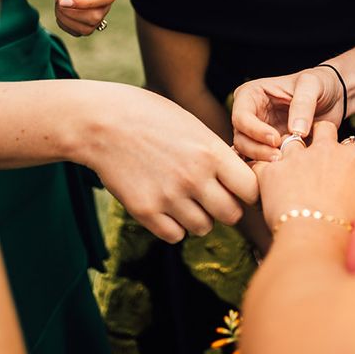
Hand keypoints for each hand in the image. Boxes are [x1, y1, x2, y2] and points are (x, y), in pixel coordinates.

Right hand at [76, 82, 258, 242]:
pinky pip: (175, 235)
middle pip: (232, 215)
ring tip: (184, 196)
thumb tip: (240, 181)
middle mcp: (195, 177)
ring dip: (199, 217)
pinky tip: (165, 205)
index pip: (251, 190)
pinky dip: (174, 226)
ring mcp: (169, 197)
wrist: (103, 122)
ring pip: (204, 227)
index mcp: (212, 152)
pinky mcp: (145, 211)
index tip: (238, 186)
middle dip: (226, 207)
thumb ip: (218, 156)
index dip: (248, 191)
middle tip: (212, 195)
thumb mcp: (194, 128)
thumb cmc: (153, 118)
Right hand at [232, 67, 343, 160]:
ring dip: (263, 161)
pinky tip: (284, 170)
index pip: (241, 116)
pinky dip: (268, 169)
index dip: (255, 130)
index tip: (276, 139)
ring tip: (286, 162)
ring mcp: (258, 134)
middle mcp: (250, 115)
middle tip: (280, 157)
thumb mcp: (313, 84)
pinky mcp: (269, 148)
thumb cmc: (320, 84)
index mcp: (251, 95)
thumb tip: (295, 130)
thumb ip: (303, 103)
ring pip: (248, 154)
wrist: (334, 97)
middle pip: (241, 139)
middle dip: (258, 150)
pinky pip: (260, 163)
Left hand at [253, 122, 354, 228]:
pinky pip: (261, 163)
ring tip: (287, 171)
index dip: (343, 154)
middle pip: (323, 128)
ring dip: (290, 153)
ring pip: (291, 140)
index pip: (350, 144)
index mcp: (352, 157)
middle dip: (318, 135)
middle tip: (314, 156)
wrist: (316, 237)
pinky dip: (263, 172)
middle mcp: (325, 150)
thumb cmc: (346, 228)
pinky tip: (265, 184)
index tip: (339, 167)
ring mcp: (297, 158)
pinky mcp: (272, 170)